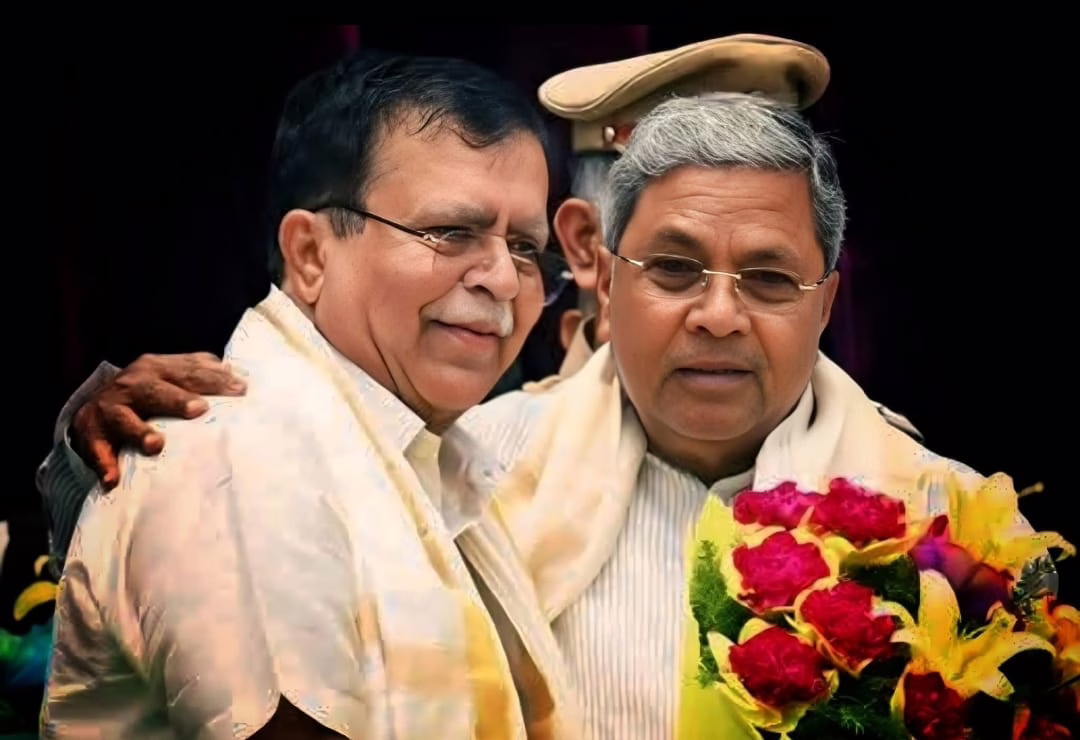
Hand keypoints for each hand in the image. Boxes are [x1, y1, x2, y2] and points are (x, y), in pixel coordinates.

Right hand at [71, 352, 246, 488]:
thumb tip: (239, 375)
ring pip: (123, 418)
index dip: (213, 380)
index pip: (188, 372)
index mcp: (158, 368)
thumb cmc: (150, 392)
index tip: (239, 391)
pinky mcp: (90, 433)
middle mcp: (132, 384)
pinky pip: (96, 449)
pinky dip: (103, 463)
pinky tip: (112, 478)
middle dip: (176, 399)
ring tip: (156, 445)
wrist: (96, 404)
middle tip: (199, 409)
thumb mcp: (172, 376)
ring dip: (139, 431)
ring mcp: (110, 408)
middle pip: (155, 390)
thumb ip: (201, 372)